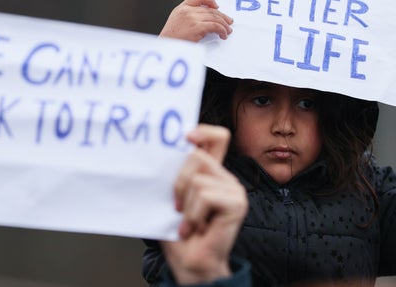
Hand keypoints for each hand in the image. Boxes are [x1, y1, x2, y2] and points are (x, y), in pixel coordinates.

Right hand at [160, 0, 232, 41]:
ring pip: (214, 17)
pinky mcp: (197, 27)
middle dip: (222, 16)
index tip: (217, 6)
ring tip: (228, 30)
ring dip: (224, 24)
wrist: (166, 46)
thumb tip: (205, 19)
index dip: (210, 0)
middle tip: (229, 21)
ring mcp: (192, 18)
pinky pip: (215, 26)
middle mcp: (187, 11)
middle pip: (210, 10)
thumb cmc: (171, 38)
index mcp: (181, 8)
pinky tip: (223, 34)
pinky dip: (222, 30)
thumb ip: (188, 16)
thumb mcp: (176, 21)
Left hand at [162, 125, 246, 283]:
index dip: (203, 131)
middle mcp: (225, 177)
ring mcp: (233, 190)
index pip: (217, 137)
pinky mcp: (237, 203)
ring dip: (185, 205)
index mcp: (211, 173)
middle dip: (178, 182)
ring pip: (198, 178)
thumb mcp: (170, 198)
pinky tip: (197, 227)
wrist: (191, 263)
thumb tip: (158, 154)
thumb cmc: (179, 234)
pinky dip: (194, 214)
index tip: (185, 137)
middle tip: (177, 207)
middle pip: (198, 155)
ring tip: (189, 222)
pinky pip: (206, 195)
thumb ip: (173, 175)